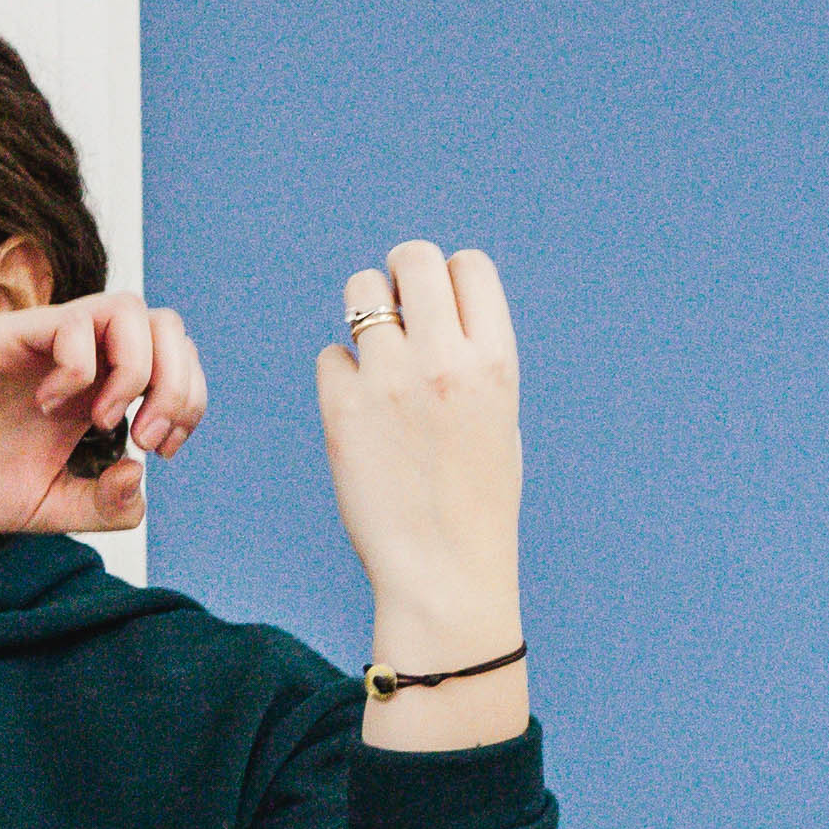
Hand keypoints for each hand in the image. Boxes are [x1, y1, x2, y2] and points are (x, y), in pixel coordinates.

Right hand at [0, 293, 205, 538]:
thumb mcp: (53, 510)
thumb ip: (105, 505)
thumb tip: (141, 471)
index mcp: (98, 389)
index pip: (172, 359)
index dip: (187, 399)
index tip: (160, 449)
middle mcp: (80, 357)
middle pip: (165, 324)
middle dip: (178, 383)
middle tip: (148, 436)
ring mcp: (47, 341)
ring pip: (129, 308)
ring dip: (138, 368)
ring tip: (104, 420)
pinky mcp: (10, 334)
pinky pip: (74, 322)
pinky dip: (80, 369)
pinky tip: (48, 406)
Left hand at [316, 244, 522, 689]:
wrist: (444, 571)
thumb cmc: (476, 498)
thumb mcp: (499, 416)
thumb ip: (470, 356)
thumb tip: (429, 306)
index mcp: (495, 360)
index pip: (469, 265)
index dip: (450, 281)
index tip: (442, 314)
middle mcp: (444, 359)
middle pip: (414, 257)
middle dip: (402, 278)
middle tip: (399, 317)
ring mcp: (390, 380)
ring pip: (360, 292)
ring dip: (364, 315)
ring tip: (376, 361)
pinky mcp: (342, 408)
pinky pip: (330, 355)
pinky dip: (340, 376)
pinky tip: (359, 414)